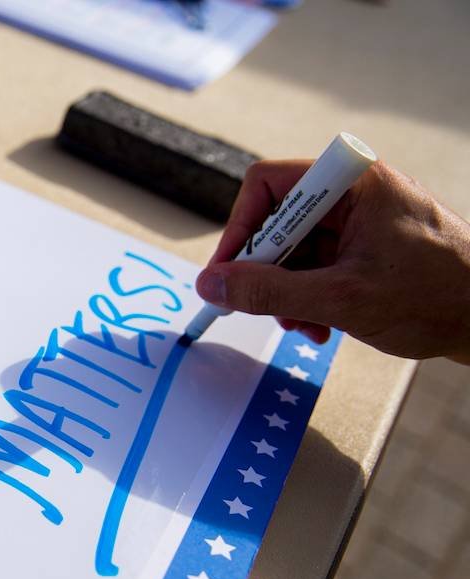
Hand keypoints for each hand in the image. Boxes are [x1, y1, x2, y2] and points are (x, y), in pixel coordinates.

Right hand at [196, 159, 469, 362]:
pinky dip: (308, 297)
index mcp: (353, 182)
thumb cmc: (437, 297)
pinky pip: (315, 264)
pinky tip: (320, 324)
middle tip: (265, 310)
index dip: (241, 230)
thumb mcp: (340, 298)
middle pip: (277, 223)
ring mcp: (361, 219)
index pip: (268, 185)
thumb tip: (212, 285)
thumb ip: (269, 291)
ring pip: (293, 250)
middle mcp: (354, 193)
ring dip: (287, 293)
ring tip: (304, 325)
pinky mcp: (365, 245)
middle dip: (267, 273)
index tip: (228, 274)